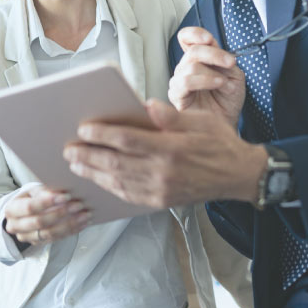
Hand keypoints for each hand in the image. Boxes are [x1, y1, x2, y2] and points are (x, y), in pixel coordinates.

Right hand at [5, 186, 91, 244]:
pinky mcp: (38, 244)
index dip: (48, 202)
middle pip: (40, 222)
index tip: (66, 196)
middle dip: (61, 213)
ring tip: (85, 215)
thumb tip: (62, 191)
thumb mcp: (33, 190)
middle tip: (79, 205)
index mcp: (12, 209)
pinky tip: (83, 223)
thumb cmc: (31, 197)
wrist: (23, 213)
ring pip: (49, 234)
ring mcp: (27, 237)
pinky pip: (56, 239)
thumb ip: (45, 191)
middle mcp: (15, 226)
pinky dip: (71, 231)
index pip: (30, 207)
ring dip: (69, 224)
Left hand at [63, 100, 266, 208]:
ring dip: (93, 174)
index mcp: (171, 148)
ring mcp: (161, 190)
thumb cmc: (219, 143)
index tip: (83, 128)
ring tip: (75, 165)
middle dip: (88, 156)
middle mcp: (163, 172)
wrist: (239, 175)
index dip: (102, 134)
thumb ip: (169, 116)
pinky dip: (110, 188)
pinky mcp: (162, 201)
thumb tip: (145, 106)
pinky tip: (98, 181)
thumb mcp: (199, 120)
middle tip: (68, 149)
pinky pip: (129, 195)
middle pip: (116, 163)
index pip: (127, 140)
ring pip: (118, 182)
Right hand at [168, 27, 244, 128]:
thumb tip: (216, 49)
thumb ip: (224, 59)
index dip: (194, 34)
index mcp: (198, 59)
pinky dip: (204, 80)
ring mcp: (179, 81)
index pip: (186, 38)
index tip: (208, 39)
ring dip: (212, 72)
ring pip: (190, 65)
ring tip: (225, 82)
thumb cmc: (228, 100)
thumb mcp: (233, 74)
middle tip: (230, 62)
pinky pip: (185, 82)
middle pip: (192, 50)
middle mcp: (185, 67)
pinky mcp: (176, 96)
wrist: (228, 122)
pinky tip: (218, 84)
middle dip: (214, 54)